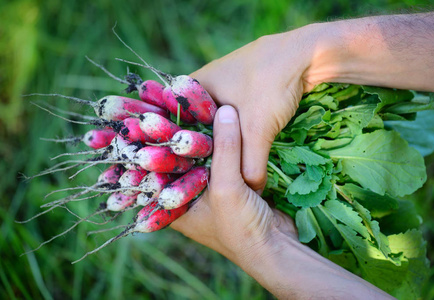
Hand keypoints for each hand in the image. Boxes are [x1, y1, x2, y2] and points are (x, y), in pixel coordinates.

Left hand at [171, 105, 392, 298]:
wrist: (276, 247)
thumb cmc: (240, 227)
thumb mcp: (227, 188)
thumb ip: (225, 149)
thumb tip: (225, 110)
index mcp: (172, 204)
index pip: (155, 168)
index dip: (155, 143)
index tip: (153, 116)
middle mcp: (186, 196)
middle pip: (181, 159)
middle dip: (183, 135)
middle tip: (180, 105)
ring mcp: (209, 190)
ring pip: (204, 157)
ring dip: (207, 138)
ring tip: (201, 107)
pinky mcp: (229, 185)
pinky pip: (223, 160)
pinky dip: (226, 145)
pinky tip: (226, 123)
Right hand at [190, 31, 312, 190]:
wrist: (308, 55)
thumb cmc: (272, 84)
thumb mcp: (258, 129)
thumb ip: (249, 165)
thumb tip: (250, 192)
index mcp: (192, 87)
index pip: (175, 125)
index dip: (181, 151)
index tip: (188, 175)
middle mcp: (202, 85)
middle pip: (194, 125)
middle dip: (203, 150)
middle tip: (206, 177)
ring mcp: (222, 85)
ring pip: (215, 122)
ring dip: (221, 142)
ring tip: (222, 168)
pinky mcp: (241, 89)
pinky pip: (231, 117)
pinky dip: (235, 133)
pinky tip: (240, 149)